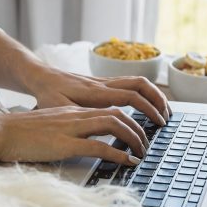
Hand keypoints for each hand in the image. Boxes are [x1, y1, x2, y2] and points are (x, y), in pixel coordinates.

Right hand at [0, 106, 148, 163]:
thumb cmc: (19, 134)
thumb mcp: (48, 129)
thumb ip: (66, 133)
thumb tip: (80, 145)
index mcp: (72, 113)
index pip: (110, 110)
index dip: (129, 122)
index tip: (139, 135)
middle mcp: (75, 116)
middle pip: (118, 115)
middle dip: (137, 130)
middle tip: (147, 145)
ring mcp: (71, 128)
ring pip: (114, 125)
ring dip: (133, 139)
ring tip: (141, 154)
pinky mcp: (64, 144)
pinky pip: (99, 146)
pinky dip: (118, 154)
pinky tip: (127, 162)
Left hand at [26, 69, 169, 125]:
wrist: (40, 77)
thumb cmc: (47, 95)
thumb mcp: (59, 109)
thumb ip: (80, 118)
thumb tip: (102, 129)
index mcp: (96, 92)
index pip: (131, 96)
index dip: (149, 109)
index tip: (159, 124)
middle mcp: (104, 84)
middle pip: (141, 84)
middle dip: (158, 100)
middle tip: (167, 118)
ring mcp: (104, 81)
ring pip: (137, 81)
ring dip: (153, 95)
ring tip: (162, 112)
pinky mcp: (103, 83)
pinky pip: (130, 84)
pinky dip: (143, 93)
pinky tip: (146, 106)